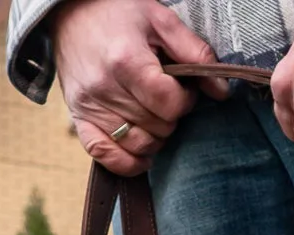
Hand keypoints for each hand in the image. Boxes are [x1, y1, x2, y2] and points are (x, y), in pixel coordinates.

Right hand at [51, 0, 229, 174]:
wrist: (72, 13)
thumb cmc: (119, 13)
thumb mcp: (161, 20)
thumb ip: (196, 53)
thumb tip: (222, 91)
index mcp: (126, 60)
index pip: (169, 104)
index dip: (185, 101)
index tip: (182, 89)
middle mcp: (104, 87)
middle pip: (157, 126)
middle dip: (170, 116)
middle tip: (165, 98)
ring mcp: (89, 106)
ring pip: (137, 145)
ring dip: (154, 137)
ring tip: (153, 116)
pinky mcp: (77, 118)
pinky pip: (103, 155)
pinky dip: (127, 162)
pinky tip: (142, 153)